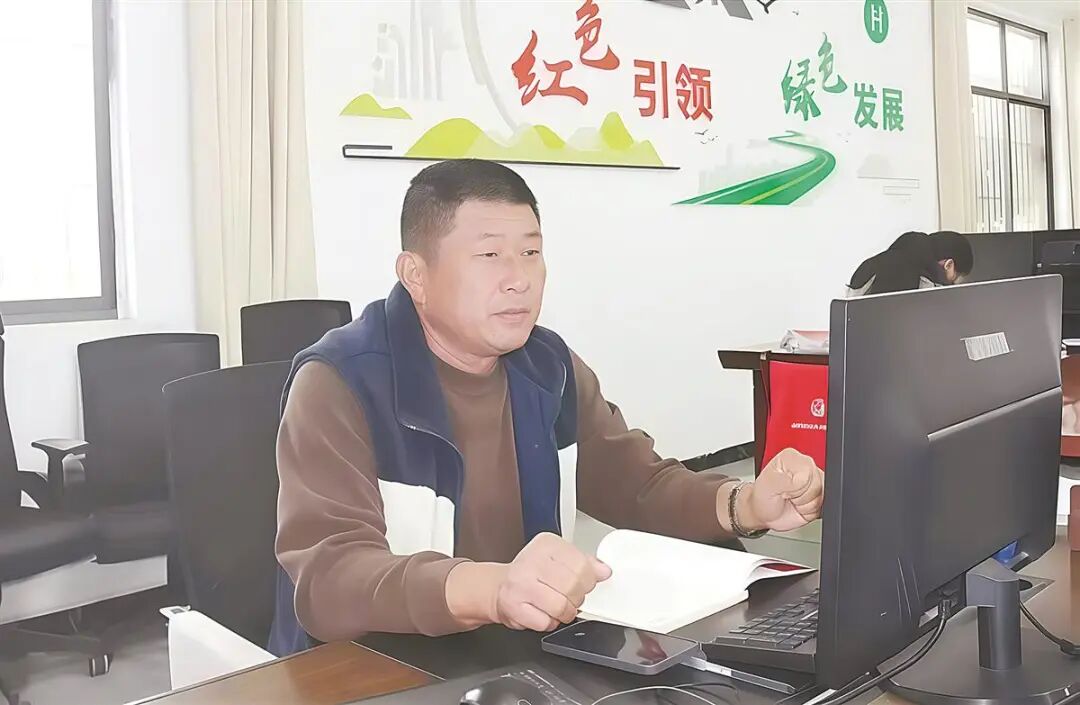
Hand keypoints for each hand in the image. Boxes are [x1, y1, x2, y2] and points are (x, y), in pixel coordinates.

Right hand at [447, 533, 610, 631]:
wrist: (498, 588)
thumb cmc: (531, 576)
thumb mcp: (558, 561)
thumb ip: (583, 564)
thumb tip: (604, 570)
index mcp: (546, 545)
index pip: (582, 565)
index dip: (588, 581)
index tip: (583, 583)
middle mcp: (531, 560)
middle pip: (573, 587)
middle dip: (576, 599)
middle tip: (569, 598)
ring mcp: (520, 583)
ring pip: (561, 607)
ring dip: (564, 613)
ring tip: (557, 607)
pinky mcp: (513, 605)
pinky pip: (546, 622)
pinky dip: (548, 623)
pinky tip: (541, 613)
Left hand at [740, 448, 823, 531]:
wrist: (765, 513)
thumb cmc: (763, 497)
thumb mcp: (768, 485)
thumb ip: (785, 479)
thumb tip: (801, 480)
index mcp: (793, 457)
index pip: (809, 472)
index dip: (797, 487)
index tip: (784, 489)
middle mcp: (806, 466)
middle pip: (818, 485)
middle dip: (801, 497)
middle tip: (788, 496)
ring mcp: (815, 480)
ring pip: (823, 497)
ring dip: (806, 505)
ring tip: (793, 500)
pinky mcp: (820, 494)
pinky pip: (824, 506)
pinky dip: (811, 511)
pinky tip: (800, 506)